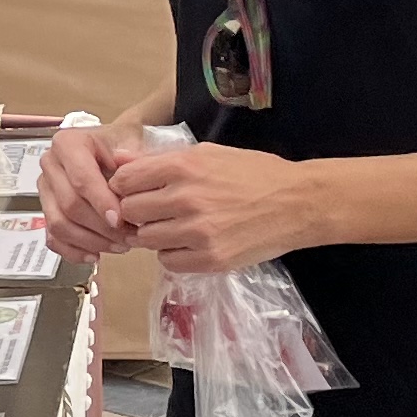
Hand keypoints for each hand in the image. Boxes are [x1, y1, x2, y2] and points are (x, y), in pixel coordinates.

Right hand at [36, 122, 135, 261]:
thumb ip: (133, 160)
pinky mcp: (46, 210)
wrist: (107, 150)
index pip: (81, 177)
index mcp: (67, 144)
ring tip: (118, 246)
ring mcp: (46, 190)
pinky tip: (95, 255)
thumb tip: (129, 173)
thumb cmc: (118, 145)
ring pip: (59, 225)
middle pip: (69, 205)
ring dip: (90, 241)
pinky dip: (73, 251)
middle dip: (100, 227)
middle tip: (128, 236)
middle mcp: (51, 165)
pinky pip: (53, 238)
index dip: (100, 202)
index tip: (119, 220)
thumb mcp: (130, 141)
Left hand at [105, 139, 317, 275]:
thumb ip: (159, 158)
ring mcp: (198, 232)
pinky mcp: (210, 259)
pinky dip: (173, 254)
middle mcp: (186, 199)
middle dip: (138, 211)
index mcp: (183, 167)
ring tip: (175, 226)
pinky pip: (168, 262)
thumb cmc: (253, 173)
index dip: (125, 186)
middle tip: (155, 211)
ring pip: (146, 239)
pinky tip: (189, 243)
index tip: (136, 190)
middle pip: (130, 211)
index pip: (125, 180)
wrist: (297, 202)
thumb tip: (119, 159)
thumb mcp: (206, 154)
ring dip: (154, 234)